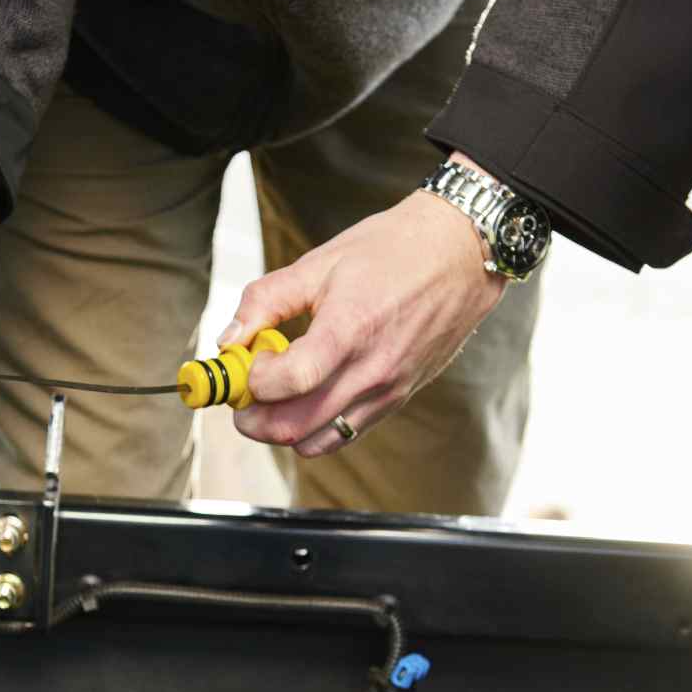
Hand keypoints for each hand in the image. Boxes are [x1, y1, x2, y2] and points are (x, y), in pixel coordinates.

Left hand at [222, 184, 504, 456]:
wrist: (461, 254)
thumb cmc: (392, 251)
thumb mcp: (319, 262)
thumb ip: (266, 300)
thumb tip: (230, 340)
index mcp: (349, 329)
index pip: (286, 383)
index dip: (251, 381)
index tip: (245, 361)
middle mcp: (372, 371)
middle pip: (294, 427)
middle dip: (253, 418)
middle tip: (243, 393)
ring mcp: (389, 391)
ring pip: (317, 441)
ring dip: (282, 428)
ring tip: (276, 393)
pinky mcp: (399, 398)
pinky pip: (346, 433)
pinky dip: (315, 426)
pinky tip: (310, 392)